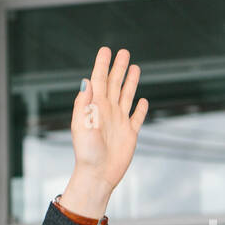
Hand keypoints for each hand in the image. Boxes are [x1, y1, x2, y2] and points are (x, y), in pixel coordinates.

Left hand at [60, 46, 147, 219]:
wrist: (98, 175)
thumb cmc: (87, 153)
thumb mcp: (81, 126)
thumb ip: (84, 104)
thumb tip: (87, 81)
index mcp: (95, 107)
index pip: (98, 80)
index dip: (102, 64)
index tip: (106, 50)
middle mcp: (107, 112)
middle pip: (114, 84)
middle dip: (118, 67)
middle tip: (124, 52)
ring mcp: (119, 122)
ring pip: (126, 96)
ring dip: (130, 81)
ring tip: (134, 67)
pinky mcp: (129, 134)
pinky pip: (137, 117)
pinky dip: (141, 109)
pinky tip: (143, 101)